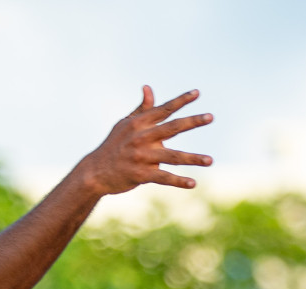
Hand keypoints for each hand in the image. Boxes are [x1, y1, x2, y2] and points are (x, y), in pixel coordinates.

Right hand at [78, 86, 213, 195]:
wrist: (95, 172)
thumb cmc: (113, 146)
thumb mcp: (124, 125)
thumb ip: (141, 109)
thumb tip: (148, 87)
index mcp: (138, 123)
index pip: (164, 109)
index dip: (180, 101)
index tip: (197, 93)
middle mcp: (141, 138)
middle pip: (172, 128)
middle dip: (192, 122)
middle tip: (210, 117)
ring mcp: (141, 157)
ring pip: (172, 157)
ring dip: (193, 158)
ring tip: (210, 160)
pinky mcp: (141, 175)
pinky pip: (164, 178)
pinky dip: (178, 181)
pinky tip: (193, 183)